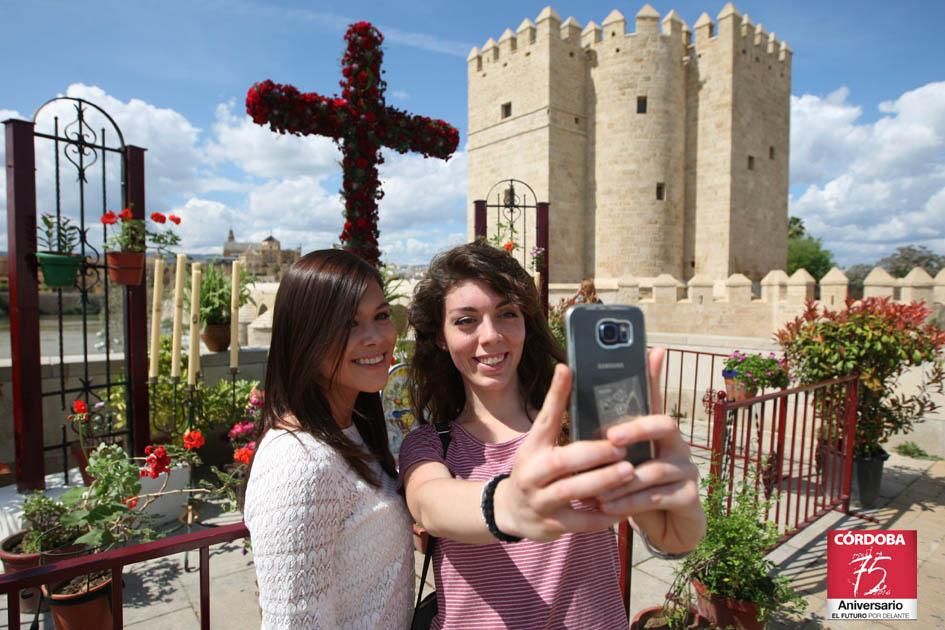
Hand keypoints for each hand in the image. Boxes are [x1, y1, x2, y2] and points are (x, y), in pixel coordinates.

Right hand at [493, 364, 638, 542]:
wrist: (511, 511)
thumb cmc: (535, 468)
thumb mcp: (540, 442)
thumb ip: (556, 412)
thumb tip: (568, 368)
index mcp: (532, 448)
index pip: (544, 418)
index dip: (555, 394)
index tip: (567, 369)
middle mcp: (532, 473)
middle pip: (561, 462)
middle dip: (593, 454)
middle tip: (621, 446)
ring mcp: (541, 502)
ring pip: (572, 492)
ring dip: (602, 482)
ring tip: (629, 472)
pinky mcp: (553, 526)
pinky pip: (582, 522)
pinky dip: (604, 515)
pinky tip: (625, 505)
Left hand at [596, 348, 705, 554]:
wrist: (666, 526)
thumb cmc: (635, 486)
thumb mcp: (620, 459)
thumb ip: (605, 436)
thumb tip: (576, 405)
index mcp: (657, 430)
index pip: (654, 397)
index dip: (653, 376)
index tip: (648, 357)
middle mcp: (677, 444)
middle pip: (665, 424)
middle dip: (637, 429)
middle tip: (611, 438)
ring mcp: (686, 469)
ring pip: (654, 468)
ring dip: (622, 479)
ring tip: (595, 487)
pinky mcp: (689, 496)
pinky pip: (655, 497)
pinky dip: (628, 502)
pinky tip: (607, 505)